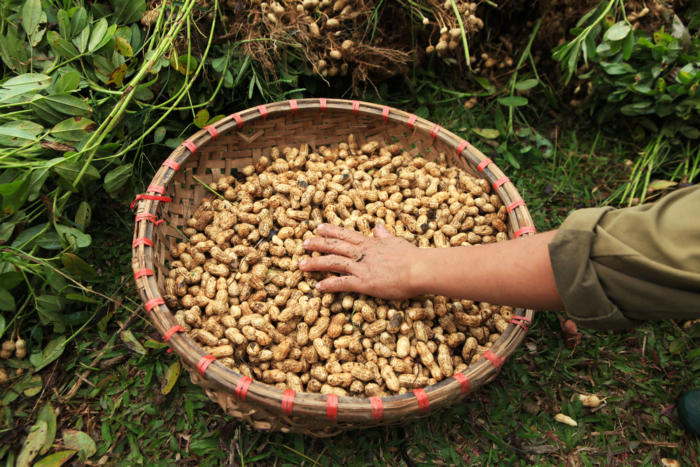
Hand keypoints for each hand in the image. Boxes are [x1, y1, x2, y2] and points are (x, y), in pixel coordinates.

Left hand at [299, 223, 420, 299]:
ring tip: (302, 265)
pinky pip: (342, 283)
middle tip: (304, 243)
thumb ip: (384, 235)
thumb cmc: (412, 256)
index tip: (319, 227)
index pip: (346, 234)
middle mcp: (362, 253)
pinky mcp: (364, 283)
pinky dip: (329, 285)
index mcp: (370, 243)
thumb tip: (378, 226)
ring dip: (316, 263)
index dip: (331, 230)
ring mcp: (361, 267)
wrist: (418, 269)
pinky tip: (318, 287)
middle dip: (318, 244)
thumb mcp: (396, 241)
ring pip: (333, 262)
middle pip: (335, 246)